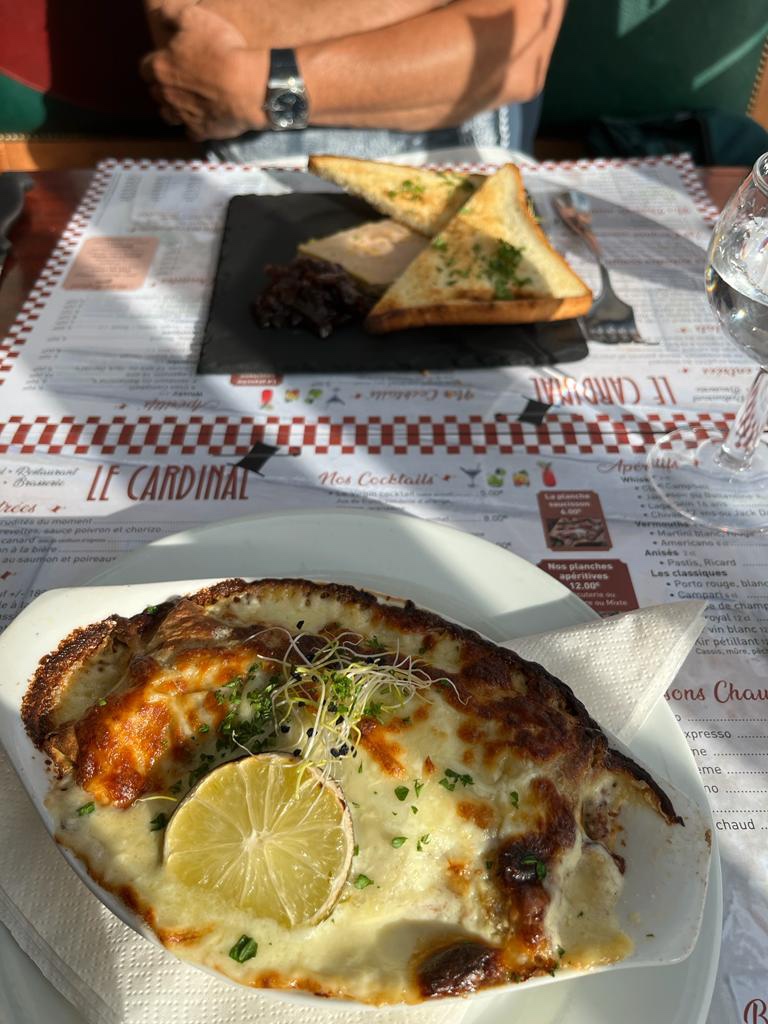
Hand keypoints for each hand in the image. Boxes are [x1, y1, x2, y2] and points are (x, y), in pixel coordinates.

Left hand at [140, 5, 265, 140]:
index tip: (167, 61)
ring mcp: (183, 116)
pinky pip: (191, 132)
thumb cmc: (221, 50)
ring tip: (187, 102)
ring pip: (168, 115)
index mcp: (161, 67)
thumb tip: (160, 14)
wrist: (248, 87)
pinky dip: (195, 126)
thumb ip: (171, 14)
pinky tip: (203, 119)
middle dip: (163, 86)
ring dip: (174, 108)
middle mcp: (167, 95)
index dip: (155, 64)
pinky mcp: (201, 131)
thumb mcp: (194, 18)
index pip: (145, 68)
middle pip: (156, 93)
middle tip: (180, 80)